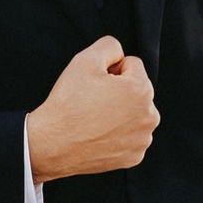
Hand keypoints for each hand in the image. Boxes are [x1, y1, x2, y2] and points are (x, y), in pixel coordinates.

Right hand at [24, 35, 158, 183]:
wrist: (52, 144)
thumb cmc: (68, 103)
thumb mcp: (85, 59)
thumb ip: (109, 46)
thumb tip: (119, 54)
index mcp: (142, 90)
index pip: (132, 65)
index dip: (110, 70)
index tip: (94, 83)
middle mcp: (149, 116)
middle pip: (135, 91)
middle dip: (118, 91)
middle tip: (92, 101)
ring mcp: (142, 140)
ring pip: (133, 114)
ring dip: (119, 112)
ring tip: (94, 118)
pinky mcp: (133, 157)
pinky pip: (129, 137)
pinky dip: (116, 134)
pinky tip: (98, 134)